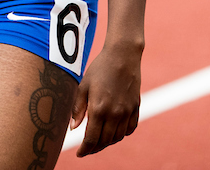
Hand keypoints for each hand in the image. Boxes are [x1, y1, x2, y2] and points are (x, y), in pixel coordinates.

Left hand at [69, 41, 141, 155]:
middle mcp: (115, 113)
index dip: (85, 149)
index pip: (92, 139)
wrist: (123, 56)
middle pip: (105, 141)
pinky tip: (115, 131)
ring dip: (108, 142)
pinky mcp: (136, 107)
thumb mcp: (83, 86)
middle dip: (95, 148)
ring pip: (118, 137)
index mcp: (99, 109)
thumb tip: (73, 128)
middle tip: (87, 148)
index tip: (79, 153)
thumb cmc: (100, 68)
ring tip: (99, 141)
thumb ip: (78, 109)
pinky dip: (122, 134)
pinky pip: (130, 128)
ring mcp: (127, 111)